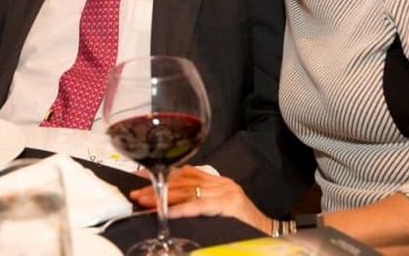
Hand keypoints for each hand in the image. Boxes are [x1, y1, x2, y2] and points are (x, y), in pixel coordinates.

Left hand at [129, 166, 270, 231]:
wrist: (271, 235)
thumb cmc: (243, 226)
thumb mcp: (219, 210)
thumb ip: (198, 202)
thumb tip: (166, 206)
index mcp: (217, 182)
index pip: (184, 172)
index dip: (161, 174)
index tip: (141, 177)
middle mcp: (221, 183)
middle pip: (182, 181)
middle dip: (156, 187)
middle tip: (137, 194)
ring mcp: (226, 192)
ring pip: (187, 191)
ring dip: (162, 197)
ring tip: (144, 202)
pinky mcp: (230, 204)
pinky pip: (200, 205)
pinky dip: (181, 208)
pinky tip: (166, 212)